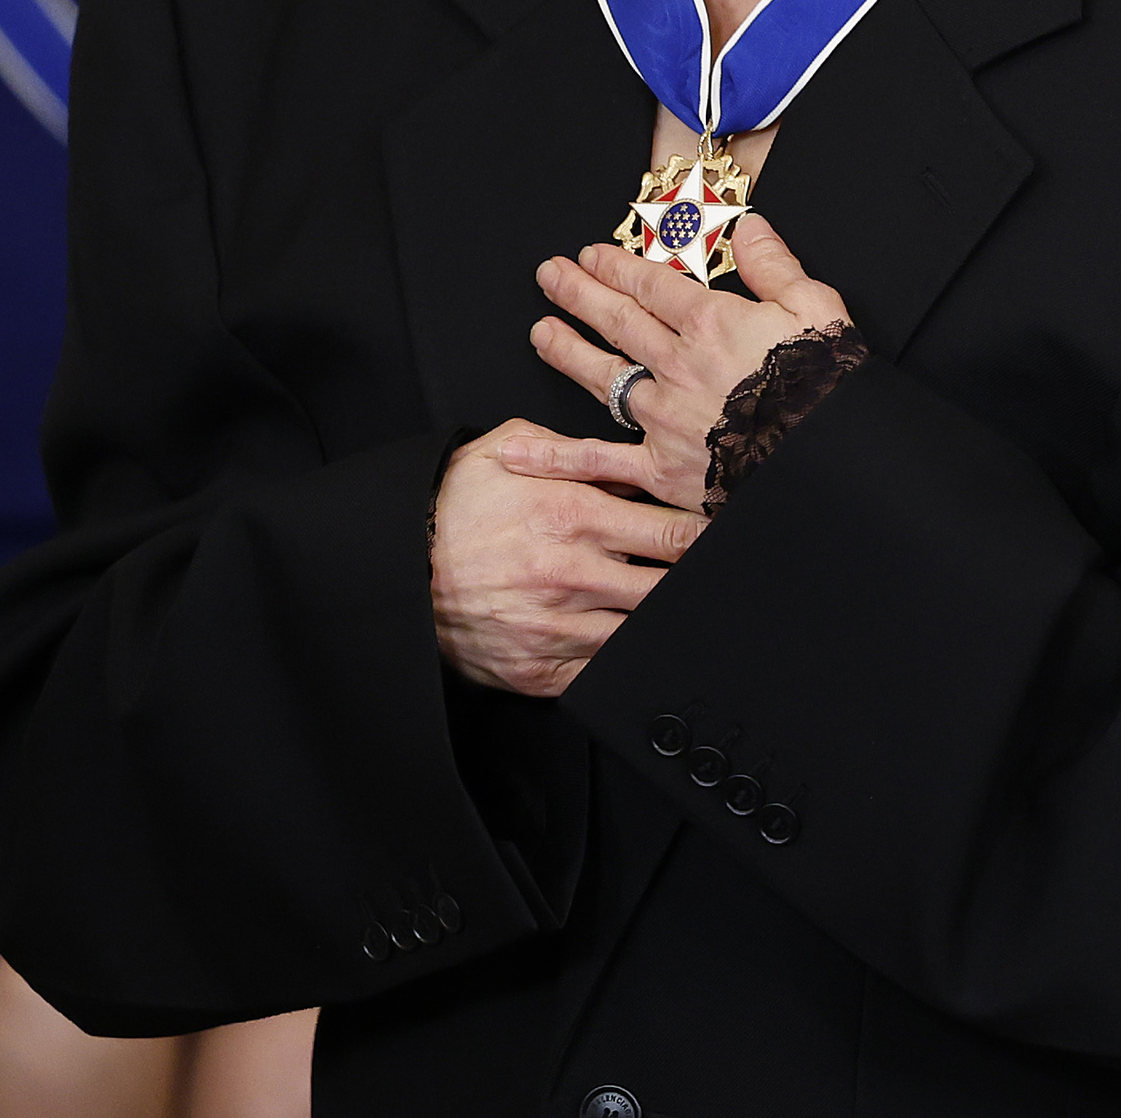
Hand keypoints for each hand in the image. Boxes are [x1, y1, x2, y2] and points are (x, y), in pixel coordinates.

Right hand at [428, 417, 702, 697]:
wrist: (393, 564)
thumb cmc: (451, 502)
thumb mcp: (510, 449)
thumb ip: (576, 452)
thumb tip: (629, 457)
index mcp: (575, 517)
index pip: (672, 534)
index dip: (708, 537)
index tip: (728, 535)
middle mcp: (573, 576)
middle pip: (668, 587)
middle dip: (696, 580)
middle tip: (718, 575)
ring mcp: (557, 629)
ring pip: (642, 631)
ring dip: (664, 621)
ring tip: (681, 611)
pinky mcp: (538, 670)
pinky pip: (602, 671)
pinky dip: (623, 658)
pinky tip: (636, 644)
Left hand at [531, 216, 850, 511]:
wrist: (829, 459)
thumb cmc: (827, 381)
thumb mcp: (816, 306)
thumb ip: (775, 265)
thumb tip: (750, 227)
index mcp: (712, 322)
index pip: (650, 284)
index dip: (615, 266)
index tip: (589, 254)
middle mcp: (677, 364)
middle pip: (618, 321)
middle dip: (579, 293)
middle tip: (548, 274)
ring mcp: (663, 416)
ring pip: (603, 376)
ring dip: (566, 350)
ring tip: (539, 331)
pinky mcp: (660, 467)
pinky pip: (599, 459)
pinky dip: (555, 456)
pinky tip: (515, 450)